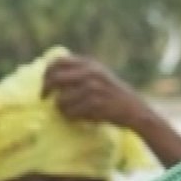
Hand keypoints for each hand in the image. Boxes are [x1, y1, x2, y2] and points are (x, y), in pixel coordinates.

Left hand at [43, 55, 161, 135]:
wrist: (135, 109)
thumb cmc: (112, 94)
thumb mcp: (99, 75)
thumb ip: (78, 71)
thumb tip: (49, 73)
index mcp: (90, 64)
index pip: (58, 62)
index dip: (47, 72)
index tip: (45, 82)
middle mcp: (91, 73)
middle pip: (55, 79)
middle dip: (46, 89)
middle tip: (45, 98)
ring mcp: (94, 88)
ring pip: (61, 100)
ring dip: (61, 108)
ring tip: (69, 111)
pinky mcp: (96, 104)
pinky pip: (71, 112)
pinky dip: (71, 117)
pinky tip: (79, 117)